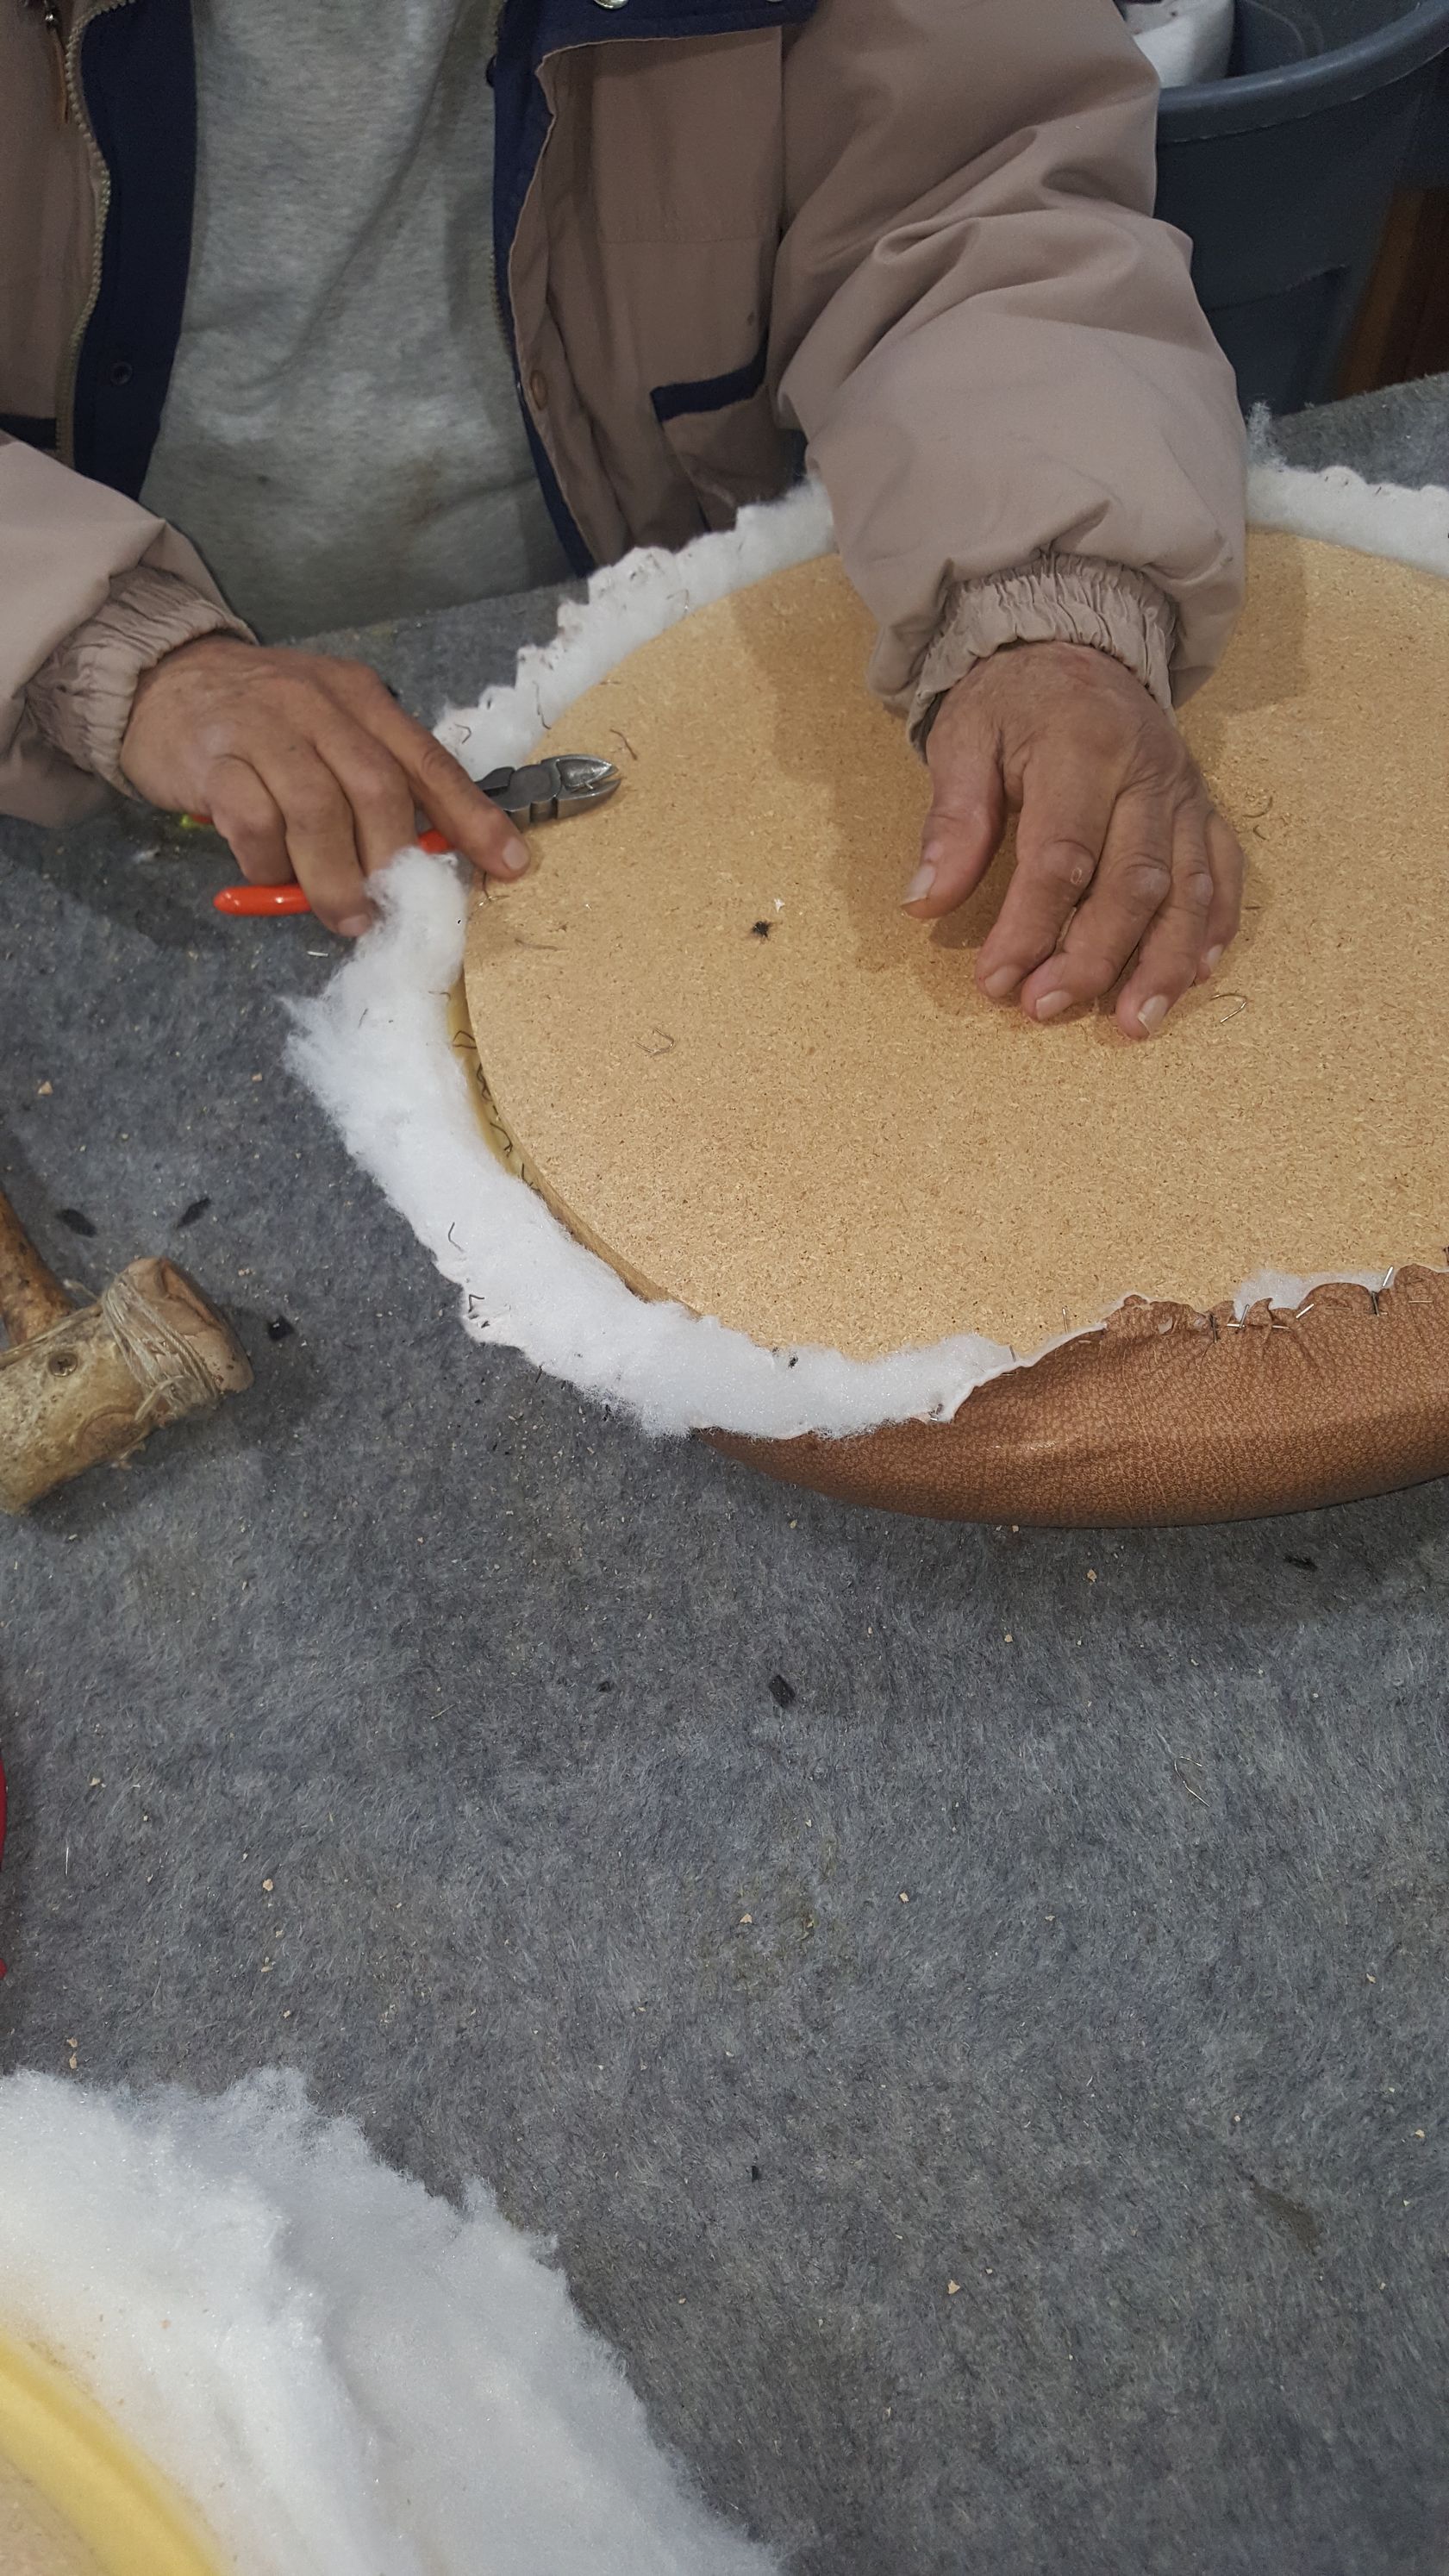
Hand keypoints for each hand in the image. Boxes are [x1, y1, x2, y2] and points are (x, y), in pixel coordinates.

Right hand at [121, 635, 528, 935]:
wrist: (162, 679)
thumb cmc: (260, 721)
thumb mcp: (328, 726)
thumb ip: (370, 779)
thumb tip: (420, 860)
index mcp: (362, 699)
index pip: (428, 761)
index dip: (472, 817)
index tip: (509, 864)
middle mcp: (319, 705)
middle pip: (377, 788)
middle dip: (392, 859)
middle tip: (389, 908)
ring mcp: (264, 729)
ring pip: (318, 812)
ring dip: (336, 877)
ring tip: (344, 915)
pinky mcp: (214, 759)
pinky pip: (254, 823)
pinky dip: (270, 864)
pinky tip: (270, 877)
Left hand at [905, 641, 1242, 1037]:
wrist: (1077, 646)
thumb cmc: (1013, 701)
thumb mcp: (963, 739)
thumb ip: (951, 821)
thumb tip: (926, 901)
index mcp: (1082, 747)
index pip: (1061, 856)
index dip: (1029, 927)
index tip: (996, 980)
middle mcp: (1147, 772)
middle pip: (1133, 883)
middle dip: (1092, 957)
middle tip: (1044, 1007)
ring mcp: (1185, 793)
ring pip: (1188, 889)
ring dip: (1163, 963)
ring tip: (1133, 1023)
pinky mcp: (1204, 809)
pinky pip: (1223, 872)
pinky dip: (1213, 927)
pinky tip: (1194, 977)